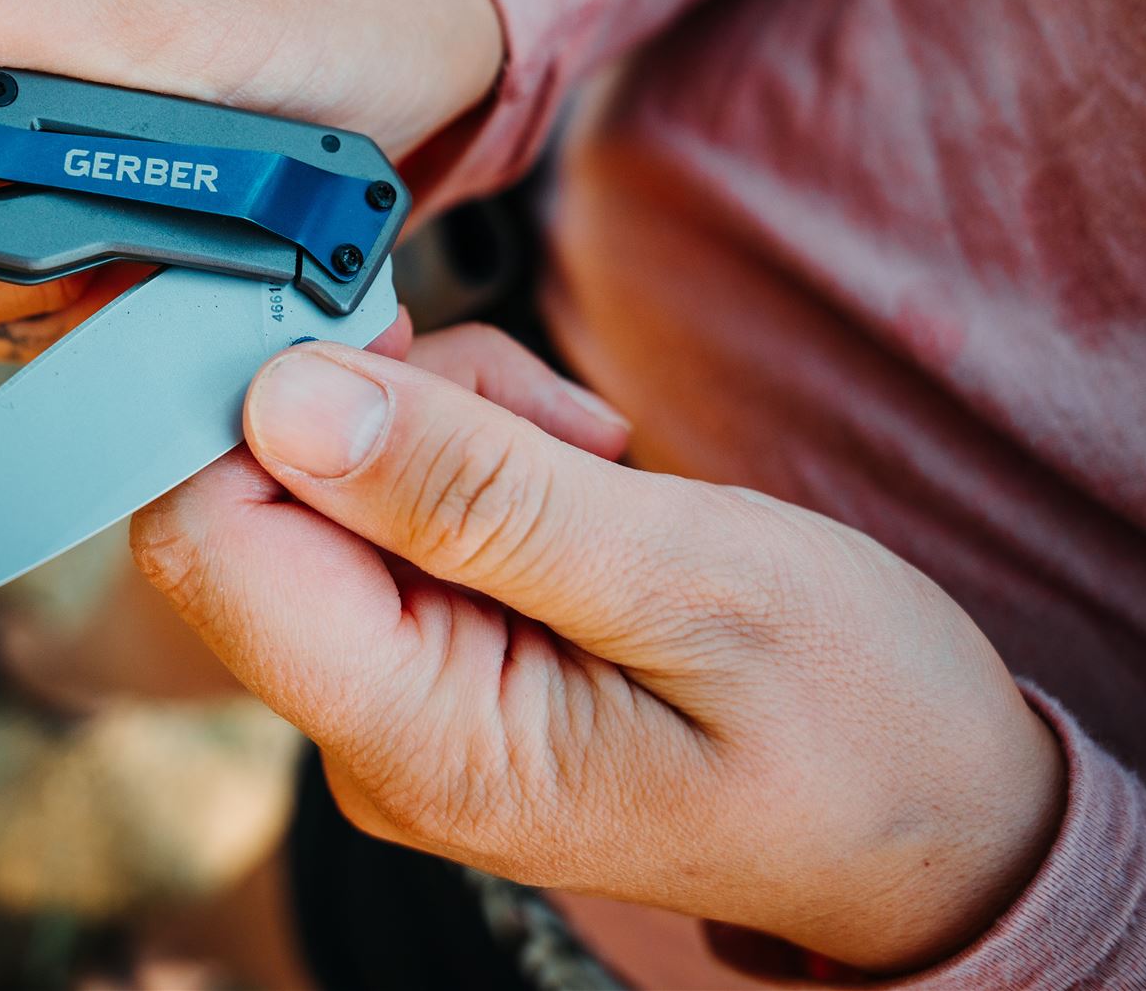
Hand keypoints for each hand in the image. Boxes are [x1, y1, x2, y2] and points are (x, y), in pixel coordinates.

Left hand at [131, 325, 1065, 973]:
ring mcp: (395, 696)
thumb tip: (283, 395)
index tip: (375, 321)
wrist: (936, 823)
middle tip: (550, 416)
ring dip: (447, 420)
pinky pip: (388, 512)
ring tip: (594, 457)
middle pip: (259, 495)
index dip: (252, 400)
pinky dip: (471, 455)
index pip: (209, 538)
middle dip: (389, 403)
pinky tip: (578, 479)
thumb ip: (477, 492)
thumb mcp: (692, 582)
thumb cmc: (855, 726)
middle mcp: (370, 730)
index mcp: (417, 737)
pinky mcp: (430, 656)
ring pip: (326, 482)